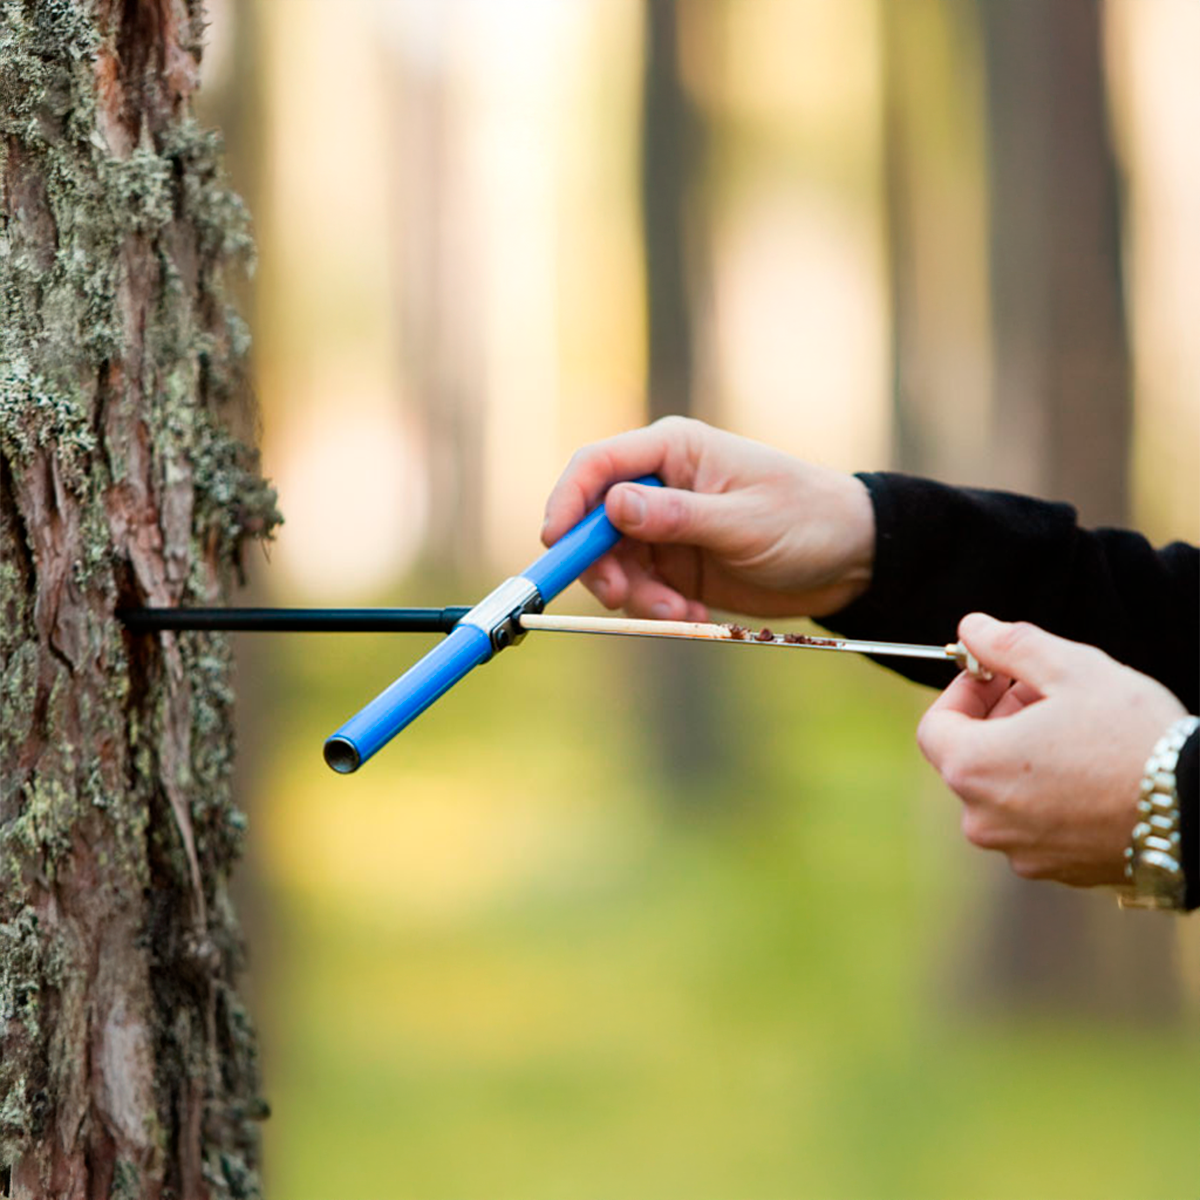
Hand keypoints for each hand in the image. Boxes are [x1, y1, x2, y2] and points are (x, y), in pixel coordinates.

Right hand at [541, 417, 874, 618]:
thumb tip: (612, 507)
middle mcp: (660, 484)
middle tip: (620, 597)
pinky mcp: (673, 562)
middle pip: (593, 521)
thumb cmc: (807, 520)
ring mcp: (664, 525)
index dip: (567, 501)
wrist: (850, 558)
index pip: (598, 466)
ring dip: (635, 594)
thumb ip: (678, 516)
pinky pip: (640, 588)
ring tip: (679, 610)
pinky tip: (692, 611)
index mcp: (673, 451)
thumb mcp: (744, 522)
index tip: (556, 543)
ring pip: (613, 563)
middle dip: (601, 564)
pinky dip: (656, 606)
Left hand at [916, 613, 1186, 886]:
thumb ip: (1009, 644)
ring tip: (1072, 730)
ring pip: (1001, 792)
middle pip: (967, 760)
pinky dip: (1046, 794)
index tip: (996, 676)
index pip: (934, 728)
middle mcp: (984, 819)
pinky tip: (1089, 773)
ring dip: (1022, 757)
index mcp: (973, 769)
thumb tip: (971, 627)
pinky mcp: (1055, 870)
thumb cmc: (1133, 736)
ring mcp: (1019, 851)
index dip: (961, 694)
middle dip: (996, 720)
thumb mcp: (1070, 668)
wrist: (1199, 811)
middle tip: (1043, 693)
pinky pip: (1033, 823)